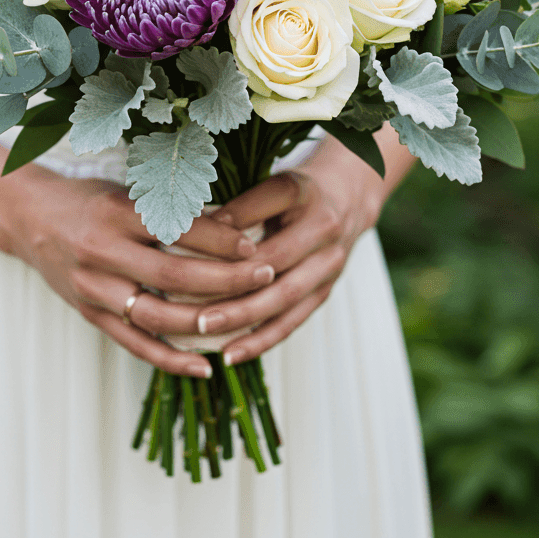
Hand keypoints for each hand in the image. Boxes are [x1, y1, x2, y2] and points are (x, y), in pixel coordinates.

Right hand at [5, 172, 276, 376]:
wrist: (27, 218)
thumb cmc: (88, 200)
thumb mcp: (127, 192)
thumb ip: (170, 210)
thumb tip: (233, 229)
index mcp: (116, 213)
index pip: (178, 228)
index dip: (220, 240)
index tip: (254, 245)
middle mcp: (101, 251)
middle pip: (173, 274)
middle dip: (225, 279)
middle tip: (265, 276)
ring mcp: (92, 287)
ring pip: (156, 315)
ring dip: (205, 322)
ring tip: (245, 320)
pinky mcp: (89, 314)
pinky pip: (134, 343)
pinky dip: (170, 359)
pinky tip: (204, 366)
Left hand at [191, 136, 388, 364]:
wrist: (347, 201)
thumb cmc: (294, 194)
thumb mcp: (270, 183)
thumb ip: (240, 204)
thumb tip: (197, 229)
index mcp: (303, 194)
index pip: (263, 209)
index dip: (231, 226)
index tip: (191, 241)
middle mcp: (323, 230)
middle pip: (276, 265)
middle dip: (234, 290)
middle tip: (198, 313)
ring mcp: (329, 265)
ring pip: (285, 300)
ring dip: (245, 322)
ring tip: (207, 334)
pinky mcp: (325, 291)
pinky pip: (292, 321)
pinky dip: (262, 340)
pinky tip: (232, 354)